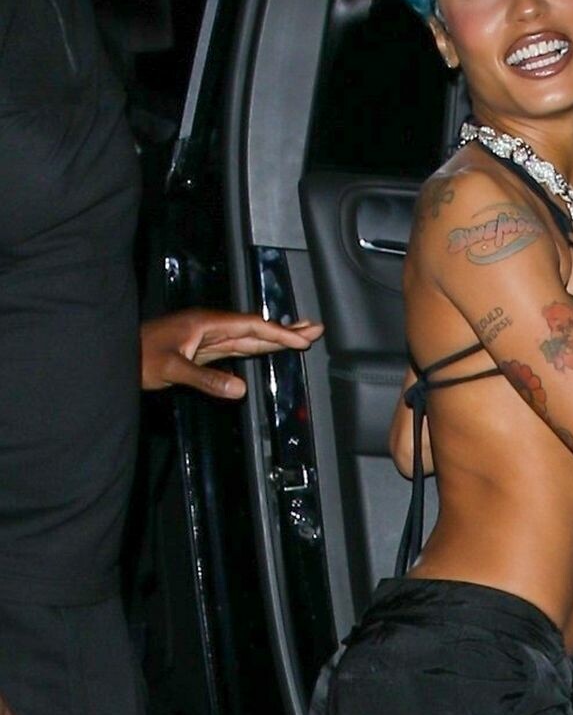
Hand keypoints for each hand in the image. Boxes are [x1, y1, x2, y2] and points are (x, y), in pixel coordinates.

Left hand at [140, 309, 324, 400]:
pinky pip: (237, 347)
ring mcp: (207, 339)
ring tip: (301, 336)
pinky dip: (257, 346)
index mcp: (205, 324)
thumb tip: (240, 389)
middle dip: (285, 329)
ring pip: (249, 337)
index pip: (250, 327)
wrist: (114, 356)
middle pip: (255, 328)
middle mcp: (210, 328)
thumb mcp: (171, 369)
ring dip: (275, 337)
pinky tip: (268, 347)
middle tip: (315, 329)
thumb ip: (205, 379)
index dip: (278, 332)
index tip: (302, 339)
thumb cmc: (137, 357)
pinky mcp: (203, 351)